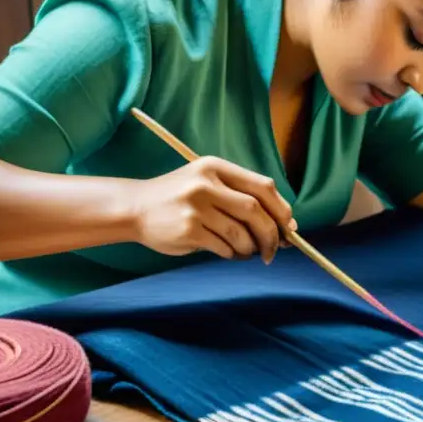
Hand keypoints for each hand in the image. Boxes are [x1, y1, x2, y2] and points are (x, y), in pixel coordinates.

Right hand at [128, 156, 295, 262]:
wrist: (134, 208)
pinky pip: (224, 247)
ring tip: (246, 251)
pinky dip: (233, 254)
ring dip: (250, 248)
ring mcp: (196, 207)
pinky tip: (229, 253)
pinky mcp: (188, 230)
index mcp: (216, 167)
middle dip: (271, 234)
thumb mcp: (208, 184)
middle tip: (274, 250)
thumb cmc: (180, 199)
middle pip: (255, 211)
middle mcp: (206, 184)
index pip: (263, 186)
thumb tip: (286, 225)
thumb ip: (242, 198)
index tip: (289, 227)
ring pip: (241, 233)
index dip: (281, 209)